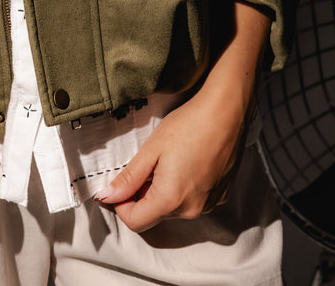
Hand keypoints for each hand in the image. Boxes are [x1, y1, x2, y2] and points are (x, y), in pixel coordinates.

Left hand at [95, 0, 269, 231]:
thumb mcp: (151, 148)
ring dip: (162, 191)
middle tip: (146, 162)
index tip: (120, 182)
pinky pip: (191, 201)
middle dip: (142, 194)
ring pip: (172, 208)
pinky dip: (182, 188)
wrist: (227, 112)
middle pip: (154, 214)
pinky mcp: (219, 196)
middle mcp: (191, 210)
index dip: (120, 203)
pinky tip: (185, 161)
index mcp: (170, 200)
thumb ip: (129, 177)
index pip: (134, 221)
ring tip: (168, 159)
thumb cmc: (189, 125)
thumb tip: (107, 196)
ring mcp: (208, 205)